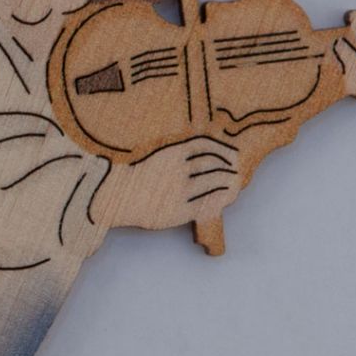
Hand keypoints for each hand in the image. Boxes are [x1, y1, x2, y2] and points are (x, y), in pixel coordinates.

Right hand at [109, 136, 243, 229]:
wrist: (119, 198)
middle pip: (213, 164)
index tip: (232, 155)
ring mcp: (180, 190)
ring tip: (234, 184)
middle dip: (229, 167)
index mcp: (171, 153)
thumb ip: (180, 155)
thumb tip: (209, 154)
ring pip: (214, 183)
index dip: (223, 150)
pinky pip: (207, 203)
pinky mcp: (180, 210)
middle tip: (236, 171)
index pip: (206, 146)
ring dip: (228, 183)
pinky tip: (223, 198)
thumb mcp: (159, 158)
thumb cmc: (140, 177)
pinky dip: (219, 199)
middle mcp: (178, 170)